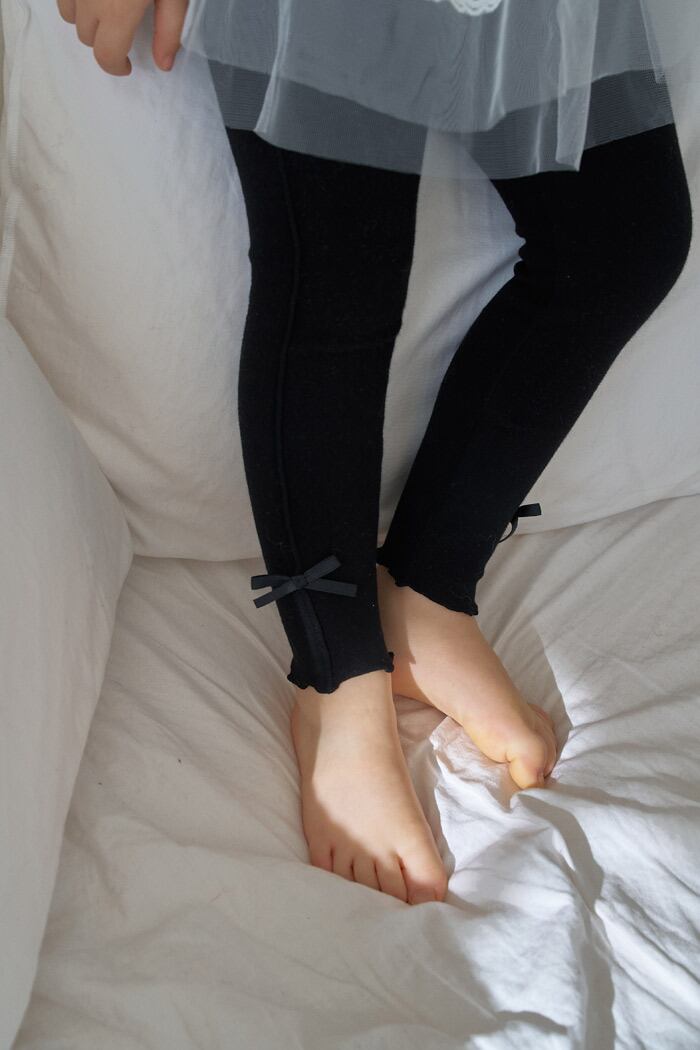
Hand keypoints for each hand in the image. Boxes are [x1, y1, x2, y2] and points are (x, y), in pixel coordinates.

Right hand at [56, 0, 188, 75]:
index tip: (128, 65)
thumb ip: (169, 30)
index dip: (116, 66)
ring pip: (69, 14)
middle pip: (87, 36)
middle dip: (104, 42)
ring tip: (105, 11)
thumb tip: (163, 65)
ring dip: (85, 20)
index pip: (106, 55)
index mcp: (117, 11)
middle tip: (123, 31)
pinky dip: (75, 0)